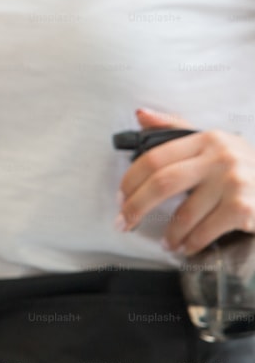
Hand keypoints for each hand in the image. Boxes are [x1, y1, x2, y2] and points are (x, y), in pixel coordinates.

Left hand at [118, 108, 254, 254]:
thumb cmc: (244, 169)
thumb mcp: (215, 144)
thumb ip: (177, 129)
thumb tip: (140, 114)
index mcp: (207, 138)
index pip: (156, 157)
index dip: (131, 180)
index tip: (120, 198)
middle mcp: (221, 156)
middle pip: (163, 183)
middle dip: (137, 207)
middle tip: (124, 223)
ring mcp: (234, 182)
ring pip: (184, 213)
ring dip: (170, 234)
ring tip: (166, 243)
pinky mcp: (244, 208)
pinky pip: (205, 231)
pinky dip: (191, 243)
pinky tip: (186, 248)